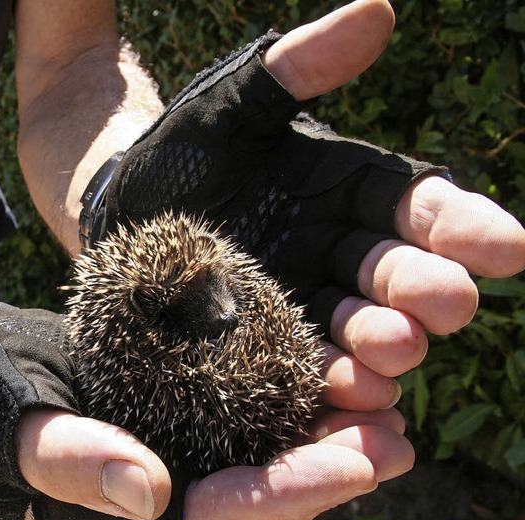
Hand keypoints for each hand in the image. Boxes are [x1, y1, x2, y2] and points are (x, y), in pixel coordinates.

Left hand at [91, 0, 524, 411]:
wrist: (123, 208)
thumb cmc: (182, 152)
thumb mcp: (232, 104)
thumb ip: (298, 69)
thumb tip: (378, 15)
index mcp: (346, 191)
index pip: (416, 207)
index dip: (461, 226)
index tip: (506, 249)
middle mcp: (336, 251)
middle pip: (392, 274)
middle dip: (422, 291)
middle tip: (446, 306)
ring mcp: (302, 302)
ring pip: (356, 327)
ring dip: (381, 344)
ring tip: (394, 352)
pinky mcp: (267, 342)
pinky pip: (305, 364)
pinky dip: (329, 379)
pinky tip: (349, 392)